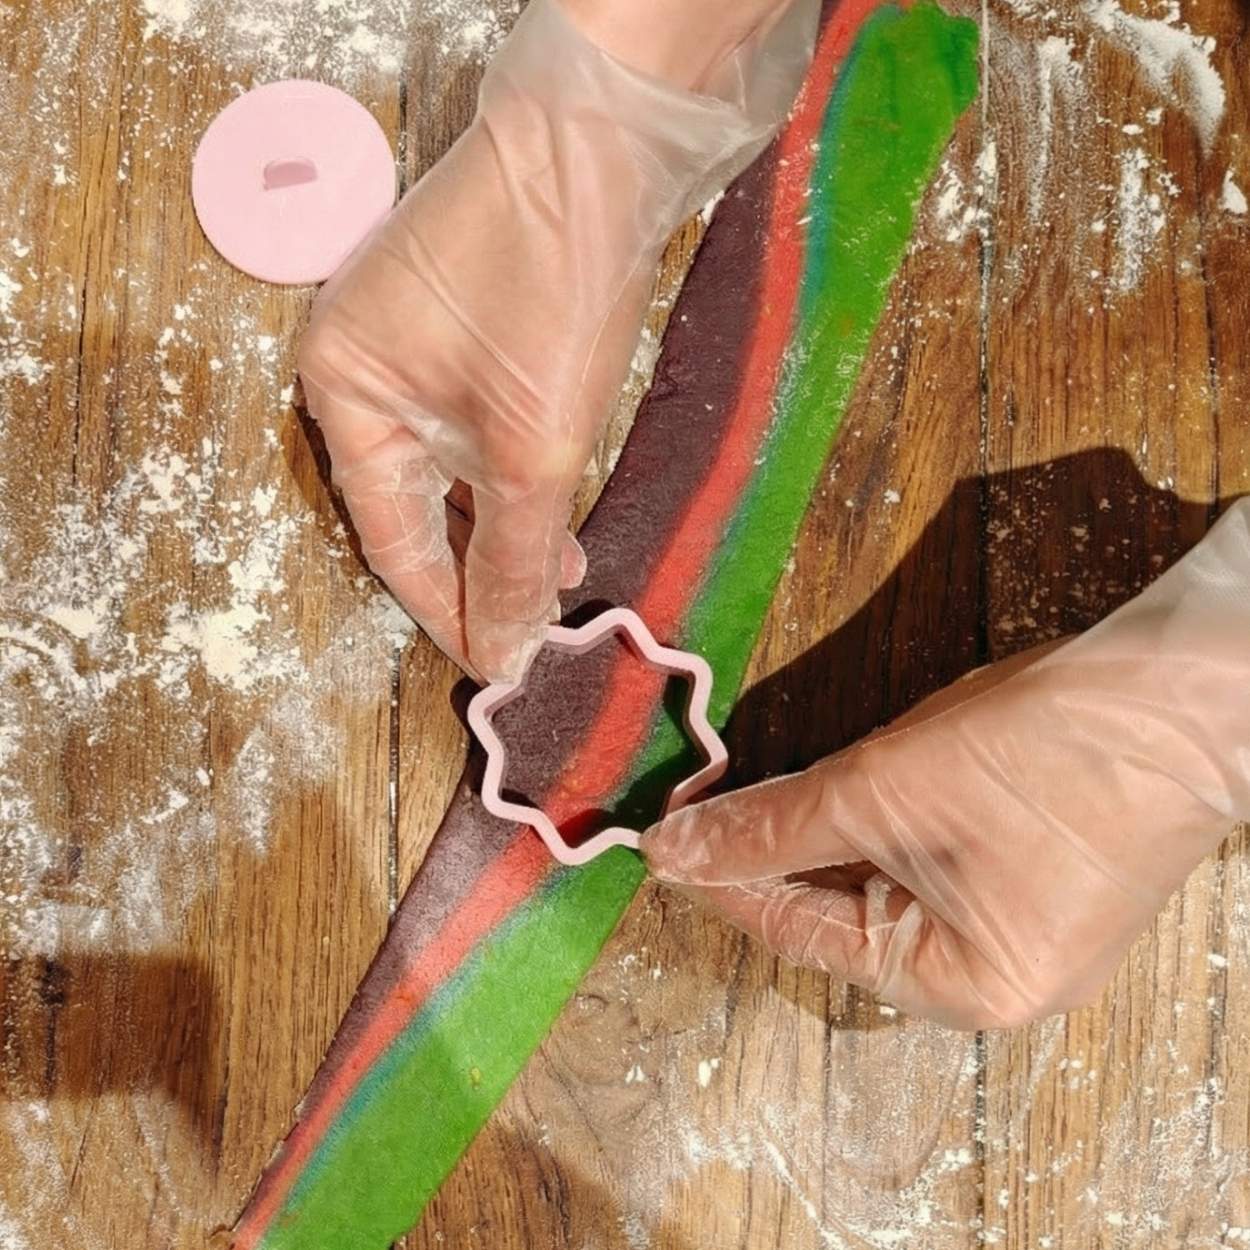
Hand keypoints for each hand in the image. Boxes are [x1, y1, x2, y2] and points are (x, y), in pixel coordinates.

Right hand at [298, 0, 817, 680]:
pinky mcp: (465, 326)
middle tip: (531, 628)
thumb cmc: (547, 293)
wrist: (600, 146)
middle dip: (481, 569)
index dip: (446, 611)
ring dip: (506, 527)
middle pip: (418, 506)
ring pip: (454, 470)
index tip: (494, 666)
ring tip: (559, 578)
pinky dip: (515, 477)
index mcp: (344, 393)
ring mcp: (413, 342)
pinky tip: (555, 514)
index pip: (393, 539)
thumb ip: (511, 558)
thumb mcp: (531, 448)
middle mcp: (363, 368)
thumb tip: (500, 657)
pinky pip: (477, 427)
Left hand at [644, 499, 1249, 1029]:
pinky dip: (867, 824)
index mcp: (965, 988)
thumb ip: (772, 825)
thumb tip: (674, 850)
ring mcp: (1016, 925)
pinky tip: (821, 790)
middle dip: (770, 855)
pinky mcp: (1027, 872)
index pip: (806, 936)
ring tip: (745, 795)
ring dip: (814, 834)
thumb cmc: (1045, 751)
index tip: (662, 846)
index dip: (726, 883)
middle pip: (841, 915)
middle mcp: (992, 977)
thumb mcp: (884, 788)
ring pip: (879, 883)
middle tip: (696, 809)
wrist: (1182, 689)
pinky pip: (921, 860)